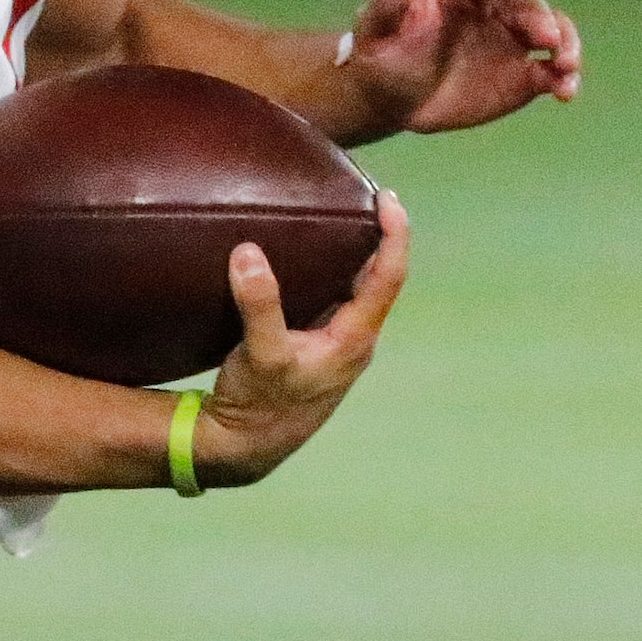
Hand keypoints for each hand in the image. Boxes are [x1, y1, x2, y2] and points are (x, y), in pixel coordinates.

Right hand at [194, 191, 408, 486]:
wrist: (247, 446)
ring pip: (355, 290)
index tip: (388, 198)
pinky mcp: (314, 348)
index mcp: (354, 338)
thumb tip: (249, 252)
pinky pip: (331, 300)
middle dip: (376, 236)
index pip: (388, 277)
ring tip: (336, 217)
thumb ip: (259, 304)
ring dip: (352, 254)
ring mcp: (336, 345)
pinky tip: (302, 260)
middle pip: (378, 278)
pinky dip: (327, 272)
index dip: (393, 235)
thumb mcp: (260, 354)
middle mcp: (354, 339)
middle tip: (363, 194)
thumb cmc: (261, 404)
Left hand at [346, 0, 580, 133]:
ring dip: (566, 45)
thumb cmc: (381, 58)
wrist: (393, 99)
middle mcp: (492, 10)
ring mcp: (512, 41)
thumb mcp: (375, 35)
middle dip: (542, 19)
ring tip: (567, 66)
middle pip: (525, 6)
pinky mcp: (524, 74)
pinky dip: (564, 78)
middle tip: (550, 40)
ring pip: (551, 34)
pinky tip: (565, 93)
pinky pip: (552, 72)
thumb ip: (385, 8)